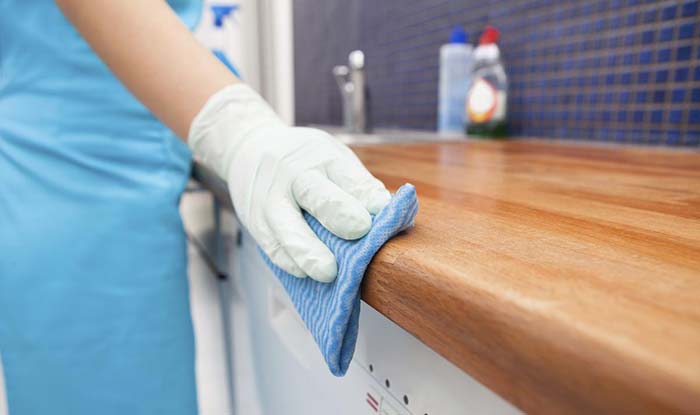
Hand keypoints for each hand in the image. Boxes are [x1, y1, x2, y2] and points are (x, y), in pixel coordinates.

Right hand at [188, 84, 390, 281]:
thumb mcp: (331, 156)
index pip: (347, 175)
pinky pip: (271, 246)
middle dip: (338, 212)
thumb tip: (394, 217)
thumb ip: (358, 185)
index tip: (383, 208)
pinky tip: (305, 274)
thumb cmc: (305, 160)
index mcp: (322, 157)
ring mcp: (271, 200)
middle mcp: (294, 176)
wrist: (248, 148)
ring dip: (308, 251)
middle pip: (315, 194)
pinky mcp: (255, 223)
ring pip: (287, 227)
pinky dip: (289, 261)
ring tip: (328, 273)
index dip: (366, 193)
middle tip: (360, 230)